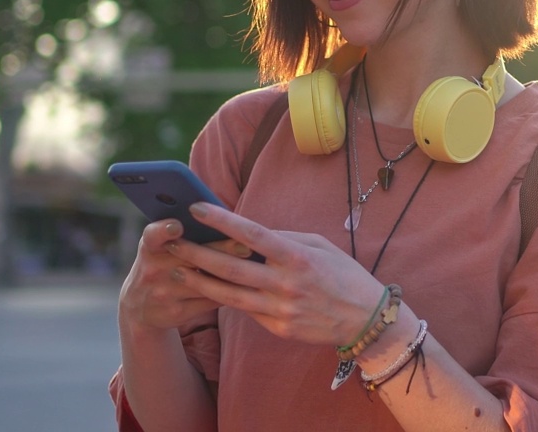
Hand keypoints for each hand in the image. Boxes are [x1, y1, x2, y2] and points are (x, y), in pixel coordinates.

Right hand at [118, 217, 251, 331]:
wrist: (140, 305)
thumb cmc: (161, 262)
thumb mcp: (159, 246)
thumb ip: (181, 233)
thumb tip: (223, 218)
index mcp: (150, 247)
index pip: (153, 236)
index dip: (164, 230)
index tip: (178, 226)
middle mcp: (152, 270)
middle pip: (191, 258)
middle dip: (220, 251)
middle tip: (247, 247)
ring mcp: (163, 294)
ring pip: (204, 282)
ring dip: (231, 275)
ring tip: (255, 267)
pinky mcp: (176, 313)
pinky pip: (209, 301)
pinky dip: (229, 293)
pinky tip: (247, 287)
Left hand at [164, 203, 385, 347]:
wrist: (365, 319)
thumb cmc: (343, 275)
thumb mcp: (321, 246)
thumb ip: (286, 239)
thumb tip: (252, 234)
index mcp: (297, 257)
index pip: (252, 234)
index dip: (223, 221)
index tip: (197, 209)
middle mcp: (285, 284)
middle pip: (231, 268)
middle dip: (197, 254)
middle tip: (173, 243)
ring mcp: (280, 309)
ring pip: (230, 295)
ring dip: (200, 282)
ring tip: (177, 270)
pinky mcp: (278, 328)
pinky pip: (246, 311)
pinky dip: (226, 299)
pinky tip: (207, 289)